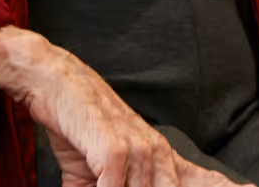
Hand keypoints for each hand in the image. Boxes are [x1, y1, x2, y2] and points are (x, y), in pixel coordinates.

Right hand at [0, 27, 238, 186]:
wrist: (54, 81)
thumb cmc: (78, 126)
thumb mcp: (99, 171)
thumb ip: (113, 186)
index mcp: (161, 157)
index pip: (205, 181)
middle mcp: (157, 152)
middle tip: (156, 186)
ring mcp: (138, 148)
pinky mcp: (112, 147)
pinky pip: (115, 185)